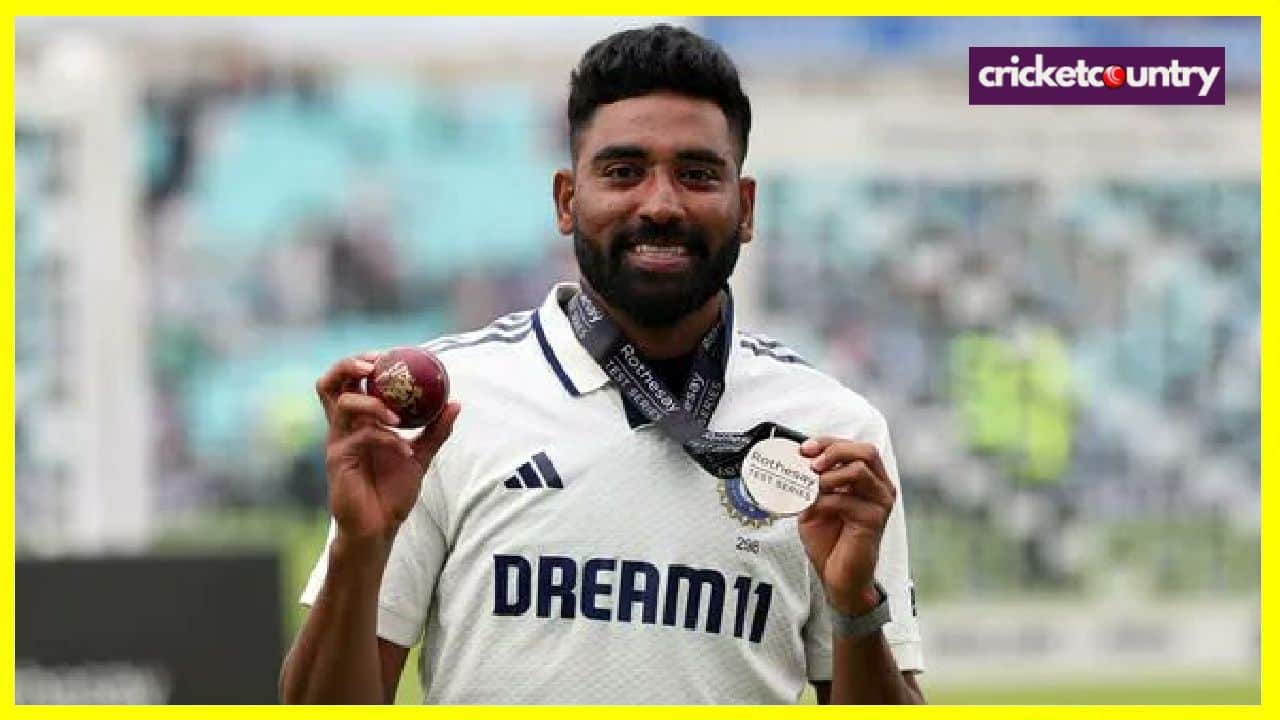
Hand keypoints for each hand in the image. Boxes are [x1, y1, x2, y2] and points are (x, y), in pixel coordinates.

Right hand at [316, 351, 460, 544]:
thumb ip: (435, 430)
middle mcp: (343, 426)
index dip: (364, 360)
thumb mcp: (420, 456)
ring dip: (372, 401)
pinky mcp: (338, 460)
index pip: (350, 380)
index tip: (389, 354)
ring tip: (396, 414)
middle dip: (350, 365)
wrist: (379, 529)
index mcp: (358, 420)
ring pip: (343, 403)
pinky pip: (361, 436)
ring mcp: (338, 441)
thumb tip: (456, 403)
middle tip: (376, 364)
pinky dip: (385, 437)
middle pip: (330, 382)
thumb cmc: (392, 492)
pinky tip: (404, 450)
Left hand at [796, 437, 896, 615]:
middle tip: (811, 464)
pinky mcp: (873, 519)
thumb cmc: (829, 540)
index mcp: (869, 479)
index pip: (854, 447)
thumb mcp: (815, 503)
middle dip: (834, 451)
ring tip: (811, 489)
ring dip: (828, 476)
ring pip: (859, 470)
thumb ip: (811, 482)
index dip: (828, 442)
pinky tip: (812, 512)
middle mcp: (880, 487)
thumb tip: (796, 461)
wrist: (837, 576)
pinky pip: (846, 499)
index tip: (804, 449)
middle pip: (865, 451)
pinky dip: (823, 502)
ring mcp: (880, 502)